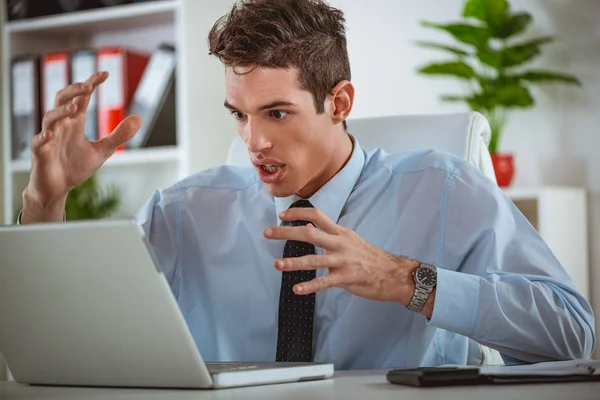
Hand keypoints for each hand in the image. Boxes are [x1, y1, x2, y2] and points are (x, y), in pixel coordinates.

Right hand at [22, 71, 141, 222]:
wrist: (57, 188)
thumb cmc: (75, 166)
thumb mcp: (102, 151)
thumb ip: (119, 135)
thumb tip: (139, 119)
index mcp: (75, 123)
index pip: (81, 98)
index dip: (91, 84)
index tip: (105, 73)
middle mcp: (61, 126)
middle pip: (62, 100)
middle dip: (73, 91)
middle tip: (88, 86)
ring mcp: (49, 138)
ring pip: (49, 117)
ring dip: (61, 112)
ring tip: (75, 108)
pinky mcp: (40, 154)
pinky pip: (38, 142)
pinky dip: (43, 137)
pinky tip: (51, 134)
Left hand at [263, 207, 420, 304]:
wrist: (392, 274)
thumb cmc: (370, 258)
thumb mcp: (351, 240)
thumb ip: (332, 235)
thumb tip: (310, 229)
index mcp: (340, 232)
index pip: (316, 215)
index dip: (298, 213)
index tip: (281, 214)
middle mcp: (340, 243)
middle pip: (309, 232)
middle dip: (286, 232)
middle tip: (268, 233)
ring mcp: (343, 260)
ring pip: (314, 259)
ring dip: (293, 262)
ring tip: (277, 265)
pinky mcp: (346, 278)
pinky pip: (324, 282)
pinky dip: (309, 286)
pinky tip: (296, 289)